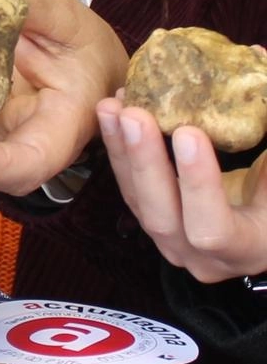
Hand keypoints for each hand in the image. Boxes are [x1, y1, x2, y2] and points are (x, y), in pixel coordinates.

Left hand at [97, 96, 266, 281]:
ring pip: (136, 199)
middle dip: (145, 161)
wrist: (261, 229)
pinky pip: (128, 188)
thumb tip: (252, 113)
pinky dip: (118, 150)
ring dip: (121, 149)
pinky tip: (111, 114)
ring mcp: (169, 241)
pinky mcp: (150, 219)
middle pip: (162, 215)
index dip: (199, 184)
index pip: (214, 229)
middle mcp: (200, 256)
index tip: (189, 133)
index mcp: (245, 250)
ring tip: (112, 107)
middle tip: (133, 115)